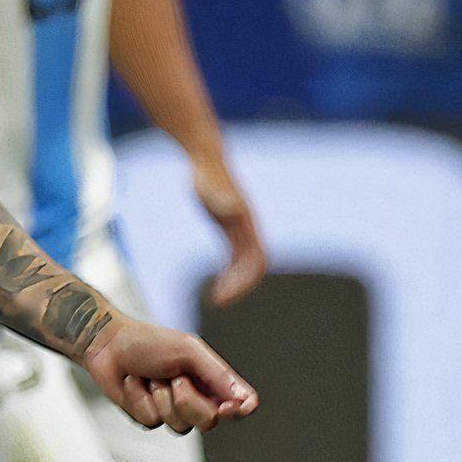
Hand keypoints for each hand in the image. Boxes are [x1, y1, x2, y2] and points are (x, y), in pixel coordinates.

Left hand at [80, 316, 258, 433]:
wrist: (107, 345)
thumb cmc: (149, 342)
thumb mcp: (188, 351)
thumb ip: (217, 374)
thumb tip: (247, 401)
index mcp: (211, 380)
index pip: (239, 405)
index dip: (237, 410)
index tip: (227, 407)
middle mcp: (197, 398)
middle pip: (209, 422)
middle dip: (188, 401)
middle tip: (173, 378)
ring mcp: (172, 410)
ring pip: (179, 426)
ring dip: (161, 398)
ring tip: (151, 377)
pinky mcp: (149, 417)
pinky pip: (151, 421)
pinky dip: (140, 400)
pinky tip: (134, 383)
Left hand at [193, 159, 265, 306]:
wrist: (205, 160)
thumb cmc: (206, 173)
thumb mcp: (209, 186)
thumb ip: (221, 197)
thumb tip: (233, 208)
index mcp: (247, 223)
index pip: (257, 258)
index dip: (247, 278)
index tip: (228, 292)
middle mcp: (249, 229)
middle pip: (253, 265)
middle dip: (239, 286)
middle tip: (218, 302)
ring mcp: (240, 230)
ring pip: (244, 264)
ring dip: (234, 283)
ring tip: (215, 299)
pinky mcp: (228, 230)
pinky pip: (234, 258)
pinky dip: (227, 273)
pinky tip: (214, 285)